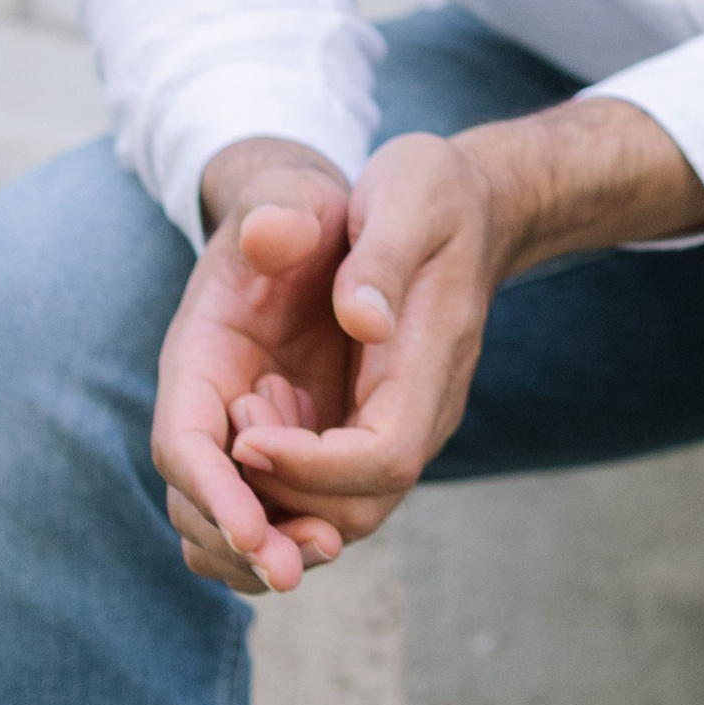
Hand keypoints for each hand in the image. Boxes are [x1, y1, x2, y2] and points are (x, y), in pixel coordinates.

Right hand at [153, 142, 363, 593]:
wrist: (319, 219)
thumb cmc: (301, 206)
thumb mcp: (294, 193)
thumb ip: (280, 210)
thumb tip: (276, 234)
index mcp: (198, 353)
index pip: (184, 442)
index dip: (214, 492)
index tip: (253, 531)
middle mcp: (211, 402)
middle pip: (198, 500)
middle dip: (238, 541)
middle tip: (293, 568)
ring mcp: (245, 429)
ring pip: (229, 520)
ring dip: (266, 551)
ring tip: (321, 555)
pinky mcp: (286, 442)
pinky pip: (271, 511)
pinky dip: (288, 535)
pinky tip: (331, 540)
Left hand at [211, 129, 517, 554]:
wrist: (468, 204)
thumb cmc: (432, 192)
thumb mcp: (410, 192)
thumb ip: (382, 257)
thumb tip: (361, 319)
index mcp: (430, 360)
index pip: (384, 458)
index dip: (309, 466)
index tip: (246, 436)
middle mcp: (422, 409)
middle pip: (358, 507)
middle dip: (281, 499)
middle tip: (235, 430)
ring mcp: (400, 421)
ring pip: (340, 513)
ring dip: (274, 503)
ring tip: (236, 434)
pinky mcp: (373, 422)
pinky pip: (328, 490)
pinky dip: (277, 487)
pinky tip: (245, 434)